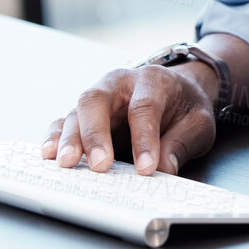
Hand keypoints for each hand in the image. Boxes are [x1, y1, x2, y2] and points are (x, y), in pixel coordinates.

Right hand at [40, 62, 218, 175]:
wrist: (177, 91)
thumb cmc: (185, 106)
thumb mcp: (198, 123)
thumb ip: (182, 142)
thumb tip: (164, 168)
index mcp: (151, 80)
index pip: (144, 106)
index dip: (145, 138)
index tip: (147, 168)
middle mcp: (118, 84)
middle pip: (98, 100)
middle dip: (96, 134)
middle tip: (100, 165)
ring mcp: (99, 98)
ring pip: (77, 111)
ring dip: (70, 139)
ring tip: (66, 164)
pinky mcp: (85, 114)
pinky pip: (64, 122)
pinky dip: (55, 137)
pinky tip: (49, 154)